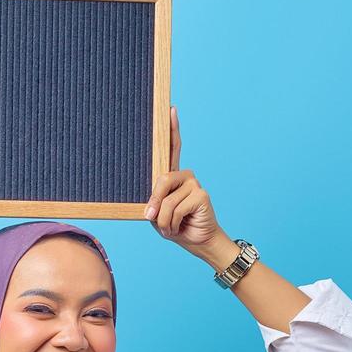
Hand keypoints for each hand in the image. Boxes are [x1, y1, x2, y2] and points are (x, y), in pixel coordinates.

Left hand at [144, 105, 224, 255]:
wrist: (197, 242)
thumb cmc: (175, 227)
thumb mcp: (157, 215)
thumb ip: (153, 204)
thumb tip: (150, 208)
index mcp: (172, 177)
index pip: (171, 149)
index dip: (171, 129)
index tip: (170, 108)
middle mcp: (184, 175)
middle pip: (161, 179)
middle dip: (154, 203)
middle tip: (152, 217)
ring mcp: (194, 182)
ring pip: (167, 199)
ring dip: (163, 219)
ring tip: (170, 226)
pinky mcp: (201, 194)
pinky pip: (175, 207)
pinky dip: (172, 222)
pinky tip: (180, 226)